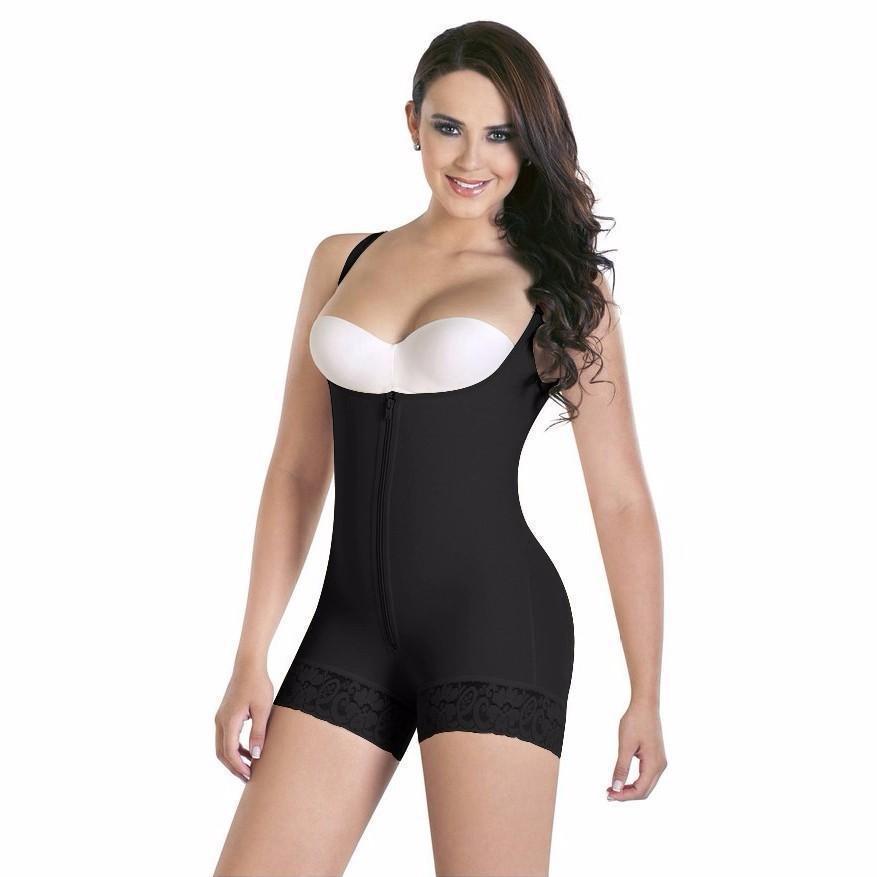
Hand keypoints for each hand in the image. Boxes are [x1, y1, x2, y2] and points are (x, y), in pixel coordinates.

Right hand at [214, 661, 273, 782]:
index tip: (249, 776)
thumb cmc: (258, 685)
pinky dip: (234, 747)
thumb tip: (256, 755)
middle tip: (248, 777)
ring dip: (233, 758)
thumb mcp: (263, 709)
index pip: (229, 752)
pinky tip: (248, 751)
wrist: (248, 665)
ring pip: (222, 746)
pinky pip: (225, 737)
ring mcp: (221, 717)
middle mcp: (220, 721)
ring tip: (249, 767)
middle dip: (233, 767)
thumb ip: (258, 732)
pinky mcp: (225, 714)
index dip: (238, 767)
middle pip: (221, 752)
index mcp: (229, 721)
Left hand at [606, 701, 666, 800]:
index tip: (609, 794)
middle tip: (608, 793)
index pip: (640, 790)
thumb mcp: (625, 746)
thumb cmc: (635, 722)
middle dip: (627, 795)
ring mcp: (659, 761)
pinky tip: (622, 778)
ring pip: (646, 784)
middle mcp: (660, 766)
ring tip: (613, 787)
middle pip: (645, 790)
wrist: (645, 705)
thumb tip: (616, 787)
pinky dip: (635, 780)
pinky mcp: (656, 756)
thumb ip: (621, 768)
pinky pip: (646, 775)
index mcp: (654, 765)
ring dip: (630, 789)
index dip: (624, 796)